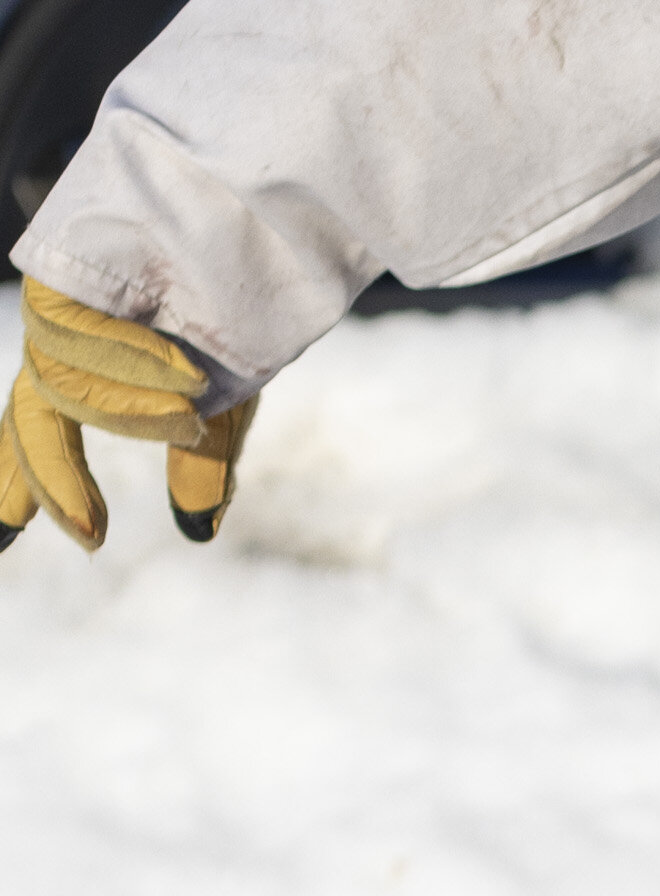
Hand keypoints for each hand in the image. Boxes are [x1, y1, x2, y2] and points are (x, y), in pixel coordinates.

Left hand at [5, 281, 254, 554]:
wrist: (246, 206)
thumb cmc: (240, 293)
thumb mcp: (226, 392)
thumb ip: (201, 457)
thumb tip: (193, 533)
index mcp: (96, 367)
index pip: (40, 432)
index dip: (21, 485)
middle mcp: (65, 340)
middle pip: (29, 420)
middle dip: (48, 480)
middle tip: (90, 534)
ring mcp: (58, 307)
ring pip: (67, 388)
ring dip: (132, 411)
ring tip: (191, 406)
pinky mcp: (57, 275)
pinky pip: (69, 342)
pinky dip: (127, 362)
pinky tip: (178, 367)